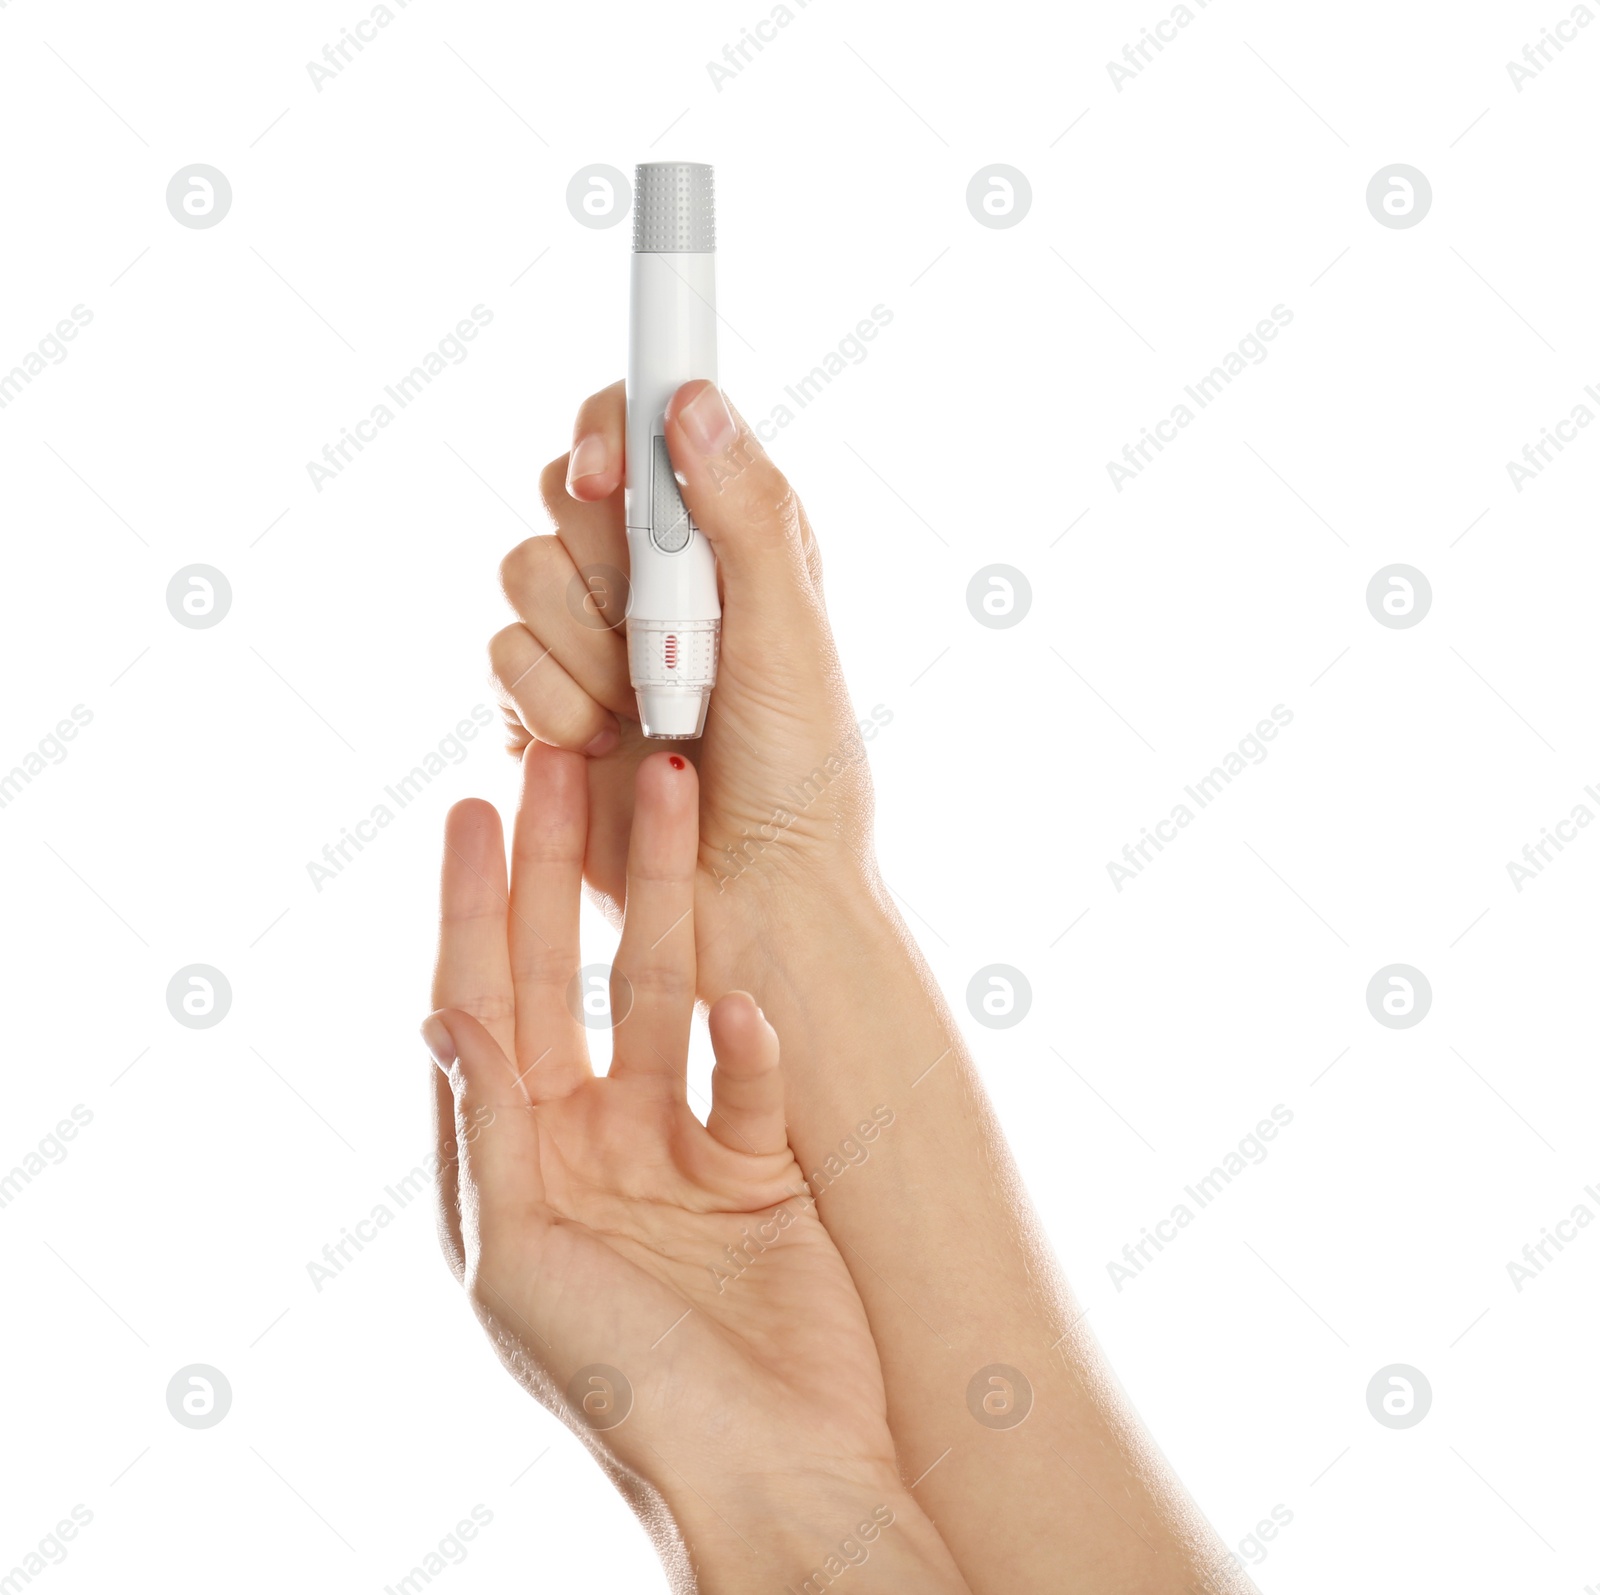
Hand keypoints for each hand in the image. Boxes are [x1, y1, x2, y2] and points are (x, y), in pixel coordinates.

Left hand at [424, 745, 965, 1590]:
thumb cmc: (623, 1386)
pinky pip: (751, 1070)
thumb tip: (440, 1010)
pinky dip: (751, 1034)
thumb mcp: (517, 1260)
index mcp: (512, 1156)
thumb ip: (484, 1130)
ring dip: (669, 895)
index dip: (472, 900)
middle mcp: (585, 1131)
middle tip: (571, 757)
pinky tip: (746, 995)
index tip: (474, 804)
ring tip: (676, 793)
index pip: (481, 998)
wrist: (767, 1469)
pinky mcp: (758, 1155)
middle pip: (567, 966)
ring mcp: (674, 1137)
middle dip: (565, 863)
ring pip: (663, 987)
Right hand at [490, 381, 880, 989]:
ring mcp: (591, 642)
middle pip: (562, 496)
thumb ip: (746, 515)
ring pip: (522, 576)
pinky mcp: (543, 703)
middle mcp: (654, 582)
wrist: (751, 901)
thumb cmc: (800, 777)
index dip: (608, 433)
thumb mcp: (791, 637)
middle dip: (603, 568)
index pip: (643, 433)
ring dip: (582, 649)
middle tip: (661, 634)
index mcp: (728, 545)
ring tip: (646, 712)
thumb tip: (692, 397)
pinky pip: (501, 657)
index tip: (605, 479)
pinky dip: (550, 703)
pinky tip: (602, 749)